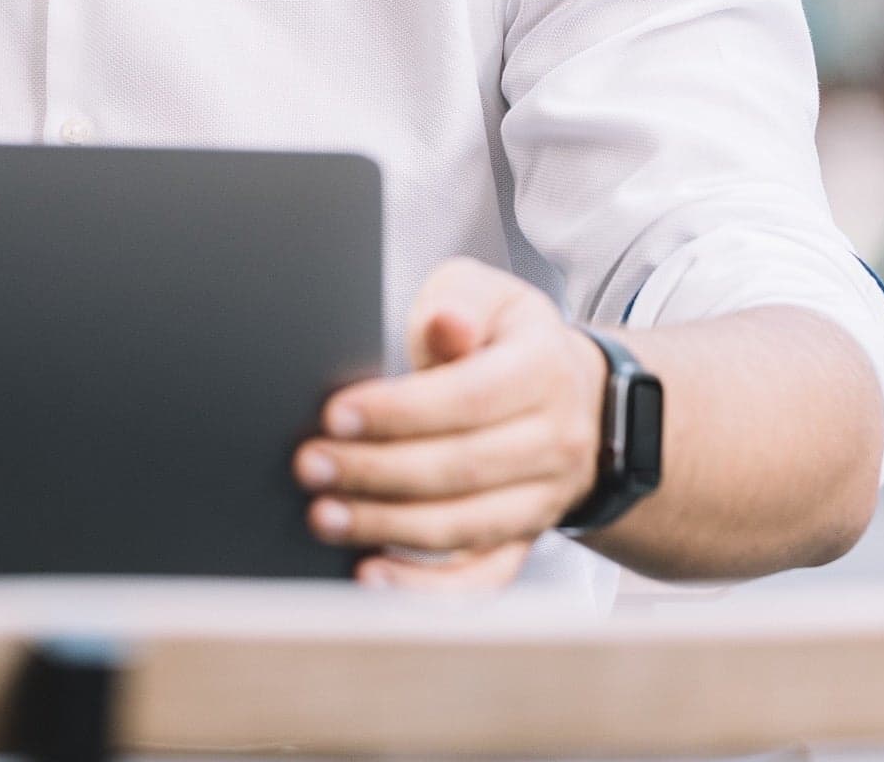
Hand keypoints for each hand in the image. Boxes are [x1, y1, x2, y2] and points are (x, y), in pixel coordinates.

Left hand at [295, 257, 606, 588]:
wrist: (573, 396)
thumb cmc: (506, 339)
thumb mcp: (489, 296)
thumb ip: (459, 303)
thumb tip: (445, 324)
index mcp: (543, 371)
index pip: (469, 398)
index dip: (399, 412)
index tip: (335, 415)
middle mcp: (554, 442)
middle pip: (461, 469)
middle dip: (377, 472)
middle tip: (310, 466)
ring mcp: (543, 499)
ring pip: (465, 527)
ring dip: (388, 527)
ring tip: (324, 517)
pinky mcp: (525, 541)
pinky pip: (480, 578)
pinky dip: (426, 587)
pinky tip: (371, 575)